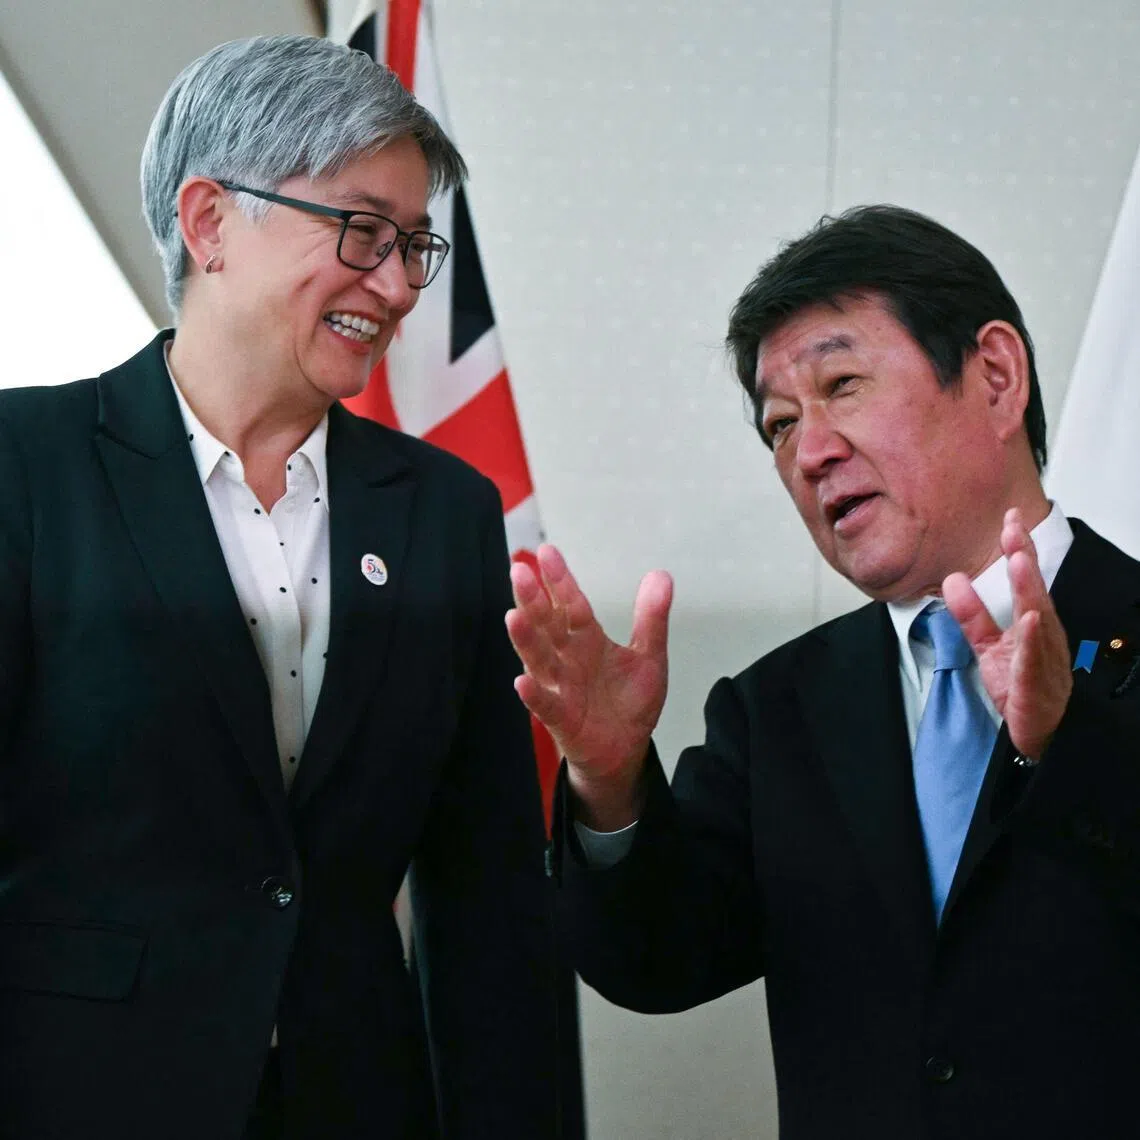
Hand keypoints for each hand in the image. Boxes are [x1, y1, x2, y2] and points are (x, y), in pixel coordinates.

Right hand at [506, 545, 672, 829]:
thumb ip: (651, 618)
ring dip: (526, 639)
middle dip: (534, 599)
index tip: (548, 552)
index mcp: (587, 639)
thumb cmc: (628, 702)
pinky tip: (521, 680)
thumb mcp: (649, 657)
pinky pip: (545, 705)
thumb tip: (660, 574)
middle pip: (547, 625)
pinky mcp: (561, 719)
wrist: (625, 751)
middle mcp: (568, 658)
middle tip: (518, 570)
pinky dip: (534, 694)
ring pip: (540, 659)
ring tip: (513, 616)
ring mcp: (561, 687)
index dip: (561, 581)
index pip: (572, 605)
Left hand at [942, 508, 1071, 759]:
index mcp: (1031, 624)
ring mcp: (1044, 659)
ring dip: (1029, 589)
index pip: (1025, 581)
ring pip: (1039, 619)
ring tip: (1019, 560)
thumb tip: (953, 580)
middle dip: (1024, 558)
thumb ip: (971, 615)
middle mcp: (1043, 636)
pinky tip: (1029, 619)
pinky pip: (1034, 660)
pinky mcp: (1037, 685)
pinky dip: (1032, 639)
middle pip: (1034, 591)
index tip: (1009, 518)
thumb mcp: (988, 646)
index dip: (1019, 549)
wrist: (1039, 734)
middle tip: (1014, 527)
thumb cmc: (1022, 688)